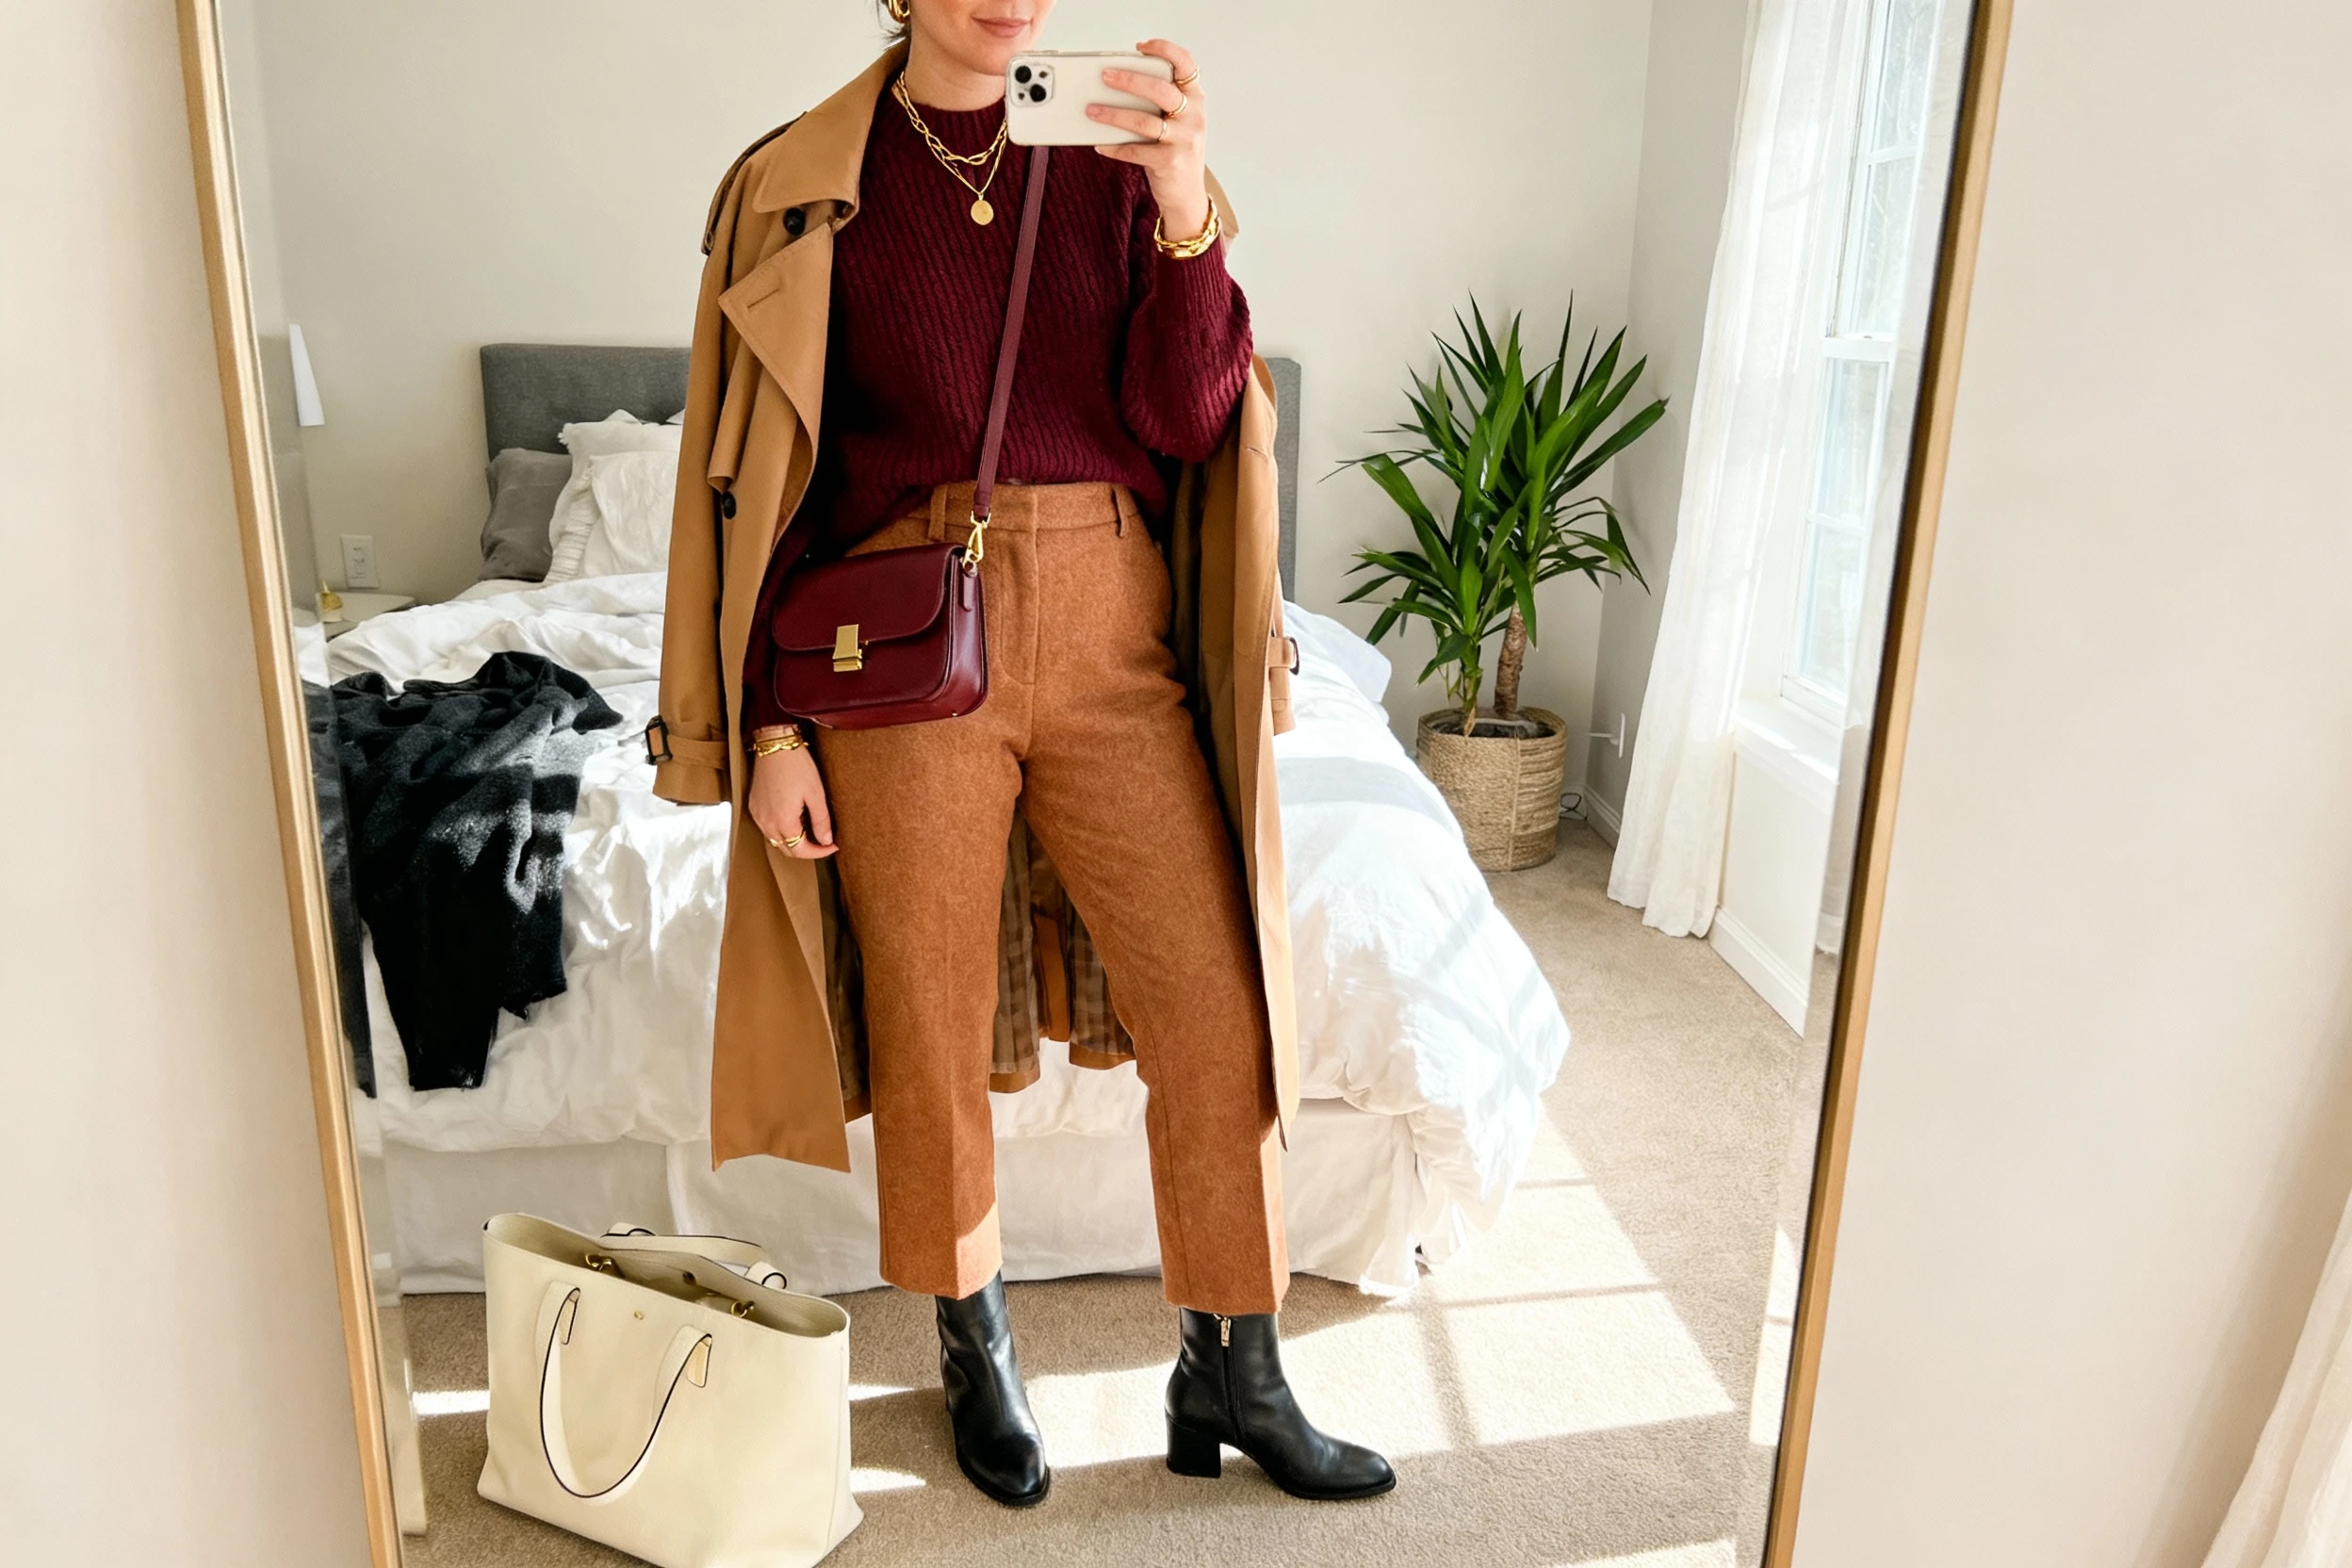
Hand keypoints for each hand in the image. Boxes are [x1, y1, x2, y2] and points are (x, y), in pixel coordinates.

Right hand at [747, 744, 836, 858]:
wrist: (775, 745)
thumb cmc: (796, 765)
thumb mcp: (816, 793)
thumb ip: (821, 821)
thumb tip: (826, 840)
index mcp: (783, 821)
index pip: (800, 851)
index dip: (818, 852)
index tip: (832, 846)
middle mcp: (766, 822)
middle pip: (786, 849)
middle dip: (806, 850)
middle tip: (823, 842)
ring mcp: (757, 814)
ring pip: (775, 840)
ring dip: (792, 842)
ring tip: (809, 833)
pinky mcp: (753, 806)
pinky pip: (766, 828)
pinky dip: (780, 831)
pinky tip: (792, 822)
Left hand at [1090, 40, 1210, 241]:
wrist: (1187, 196)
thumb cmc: (1176, 152)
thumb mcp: (1177, 122)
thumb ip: (1159, 103)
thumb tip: (1116, 85)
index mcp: (1195, 99)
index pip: (1186, 64)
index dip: (1164, 50)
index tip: (1140, 48)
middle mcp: (1194, 117)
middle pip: (1160, 90)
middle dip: (1129, 80)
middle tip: (1105, 76)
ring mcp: (1184, 140)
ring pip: (1144, 121)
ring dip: (1113, 114)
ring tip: (1091, 110)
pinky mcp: (1170, 162)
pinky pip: (1135, 150)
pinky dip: (1114, 146)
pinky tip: (1100, 143)